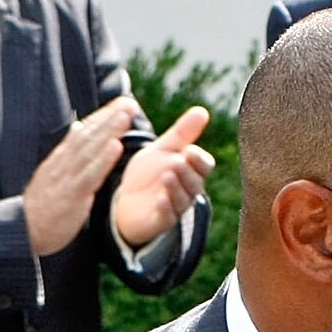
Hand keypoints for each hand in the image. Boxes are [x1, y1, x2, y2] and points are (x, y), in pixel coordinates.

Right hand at [23, 99, 145, 255]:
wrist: (24, 231)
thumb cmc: (43, 206)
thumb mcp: (55, 173)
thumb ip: (69, 151)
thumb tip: (78, 127)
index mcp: (61, 159)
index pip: (85, 132)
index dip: (104, 116)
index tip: (123, 102)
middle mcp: (63, 163)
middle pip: (89, 135)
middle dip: (110, 117)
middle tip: (129, 102)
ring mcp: (66, 178)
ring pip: (90, 149)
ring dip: (108, 131)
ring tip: (125, 115)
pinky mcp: (71, 194)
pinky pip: (89, 175)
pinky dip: (102, 159)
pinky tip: (115, 147)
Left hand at [108, 105, 216, 248]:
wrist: (127, 201)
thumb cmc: (149, 174)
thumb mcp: (163, 150)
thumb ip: (183, 133)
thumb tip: (203, 110)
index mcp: (191, 172)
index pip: (204, 166)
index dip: (199, 159)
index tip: (189, 150)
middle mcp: (187, 191)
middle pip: (195, 182)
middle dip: (187, 171)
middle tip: (178, 160)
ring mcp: (175, 207)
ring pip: (182, 199)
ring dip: (176, 187)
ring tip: (168, 175)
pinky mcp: (160, 221)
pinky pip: (167, 216)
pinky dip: (165, 207)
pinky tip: (160, 198)